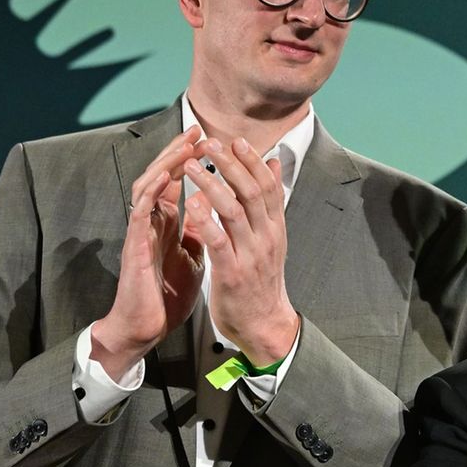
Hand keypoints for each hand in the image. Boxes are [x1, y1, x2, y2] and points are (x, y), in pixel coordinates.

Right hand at [91, 127, 204, 375]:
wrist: (146, 327)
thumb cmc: (166, 295)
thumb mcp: (193, 258)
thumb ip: (199, 233)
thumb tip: (214, 214)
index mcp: (167, 224)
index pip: (177, 183)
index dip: (192, 161)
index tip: (212, 141)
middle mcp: (152, 222)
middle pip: (162, 176)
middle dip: (178, 151)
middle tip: (197, 130)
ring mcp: (141, 231)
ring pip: (149, 185)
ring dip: (166, 163)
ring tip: (184, 144)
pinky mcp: (135, 245)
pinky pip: (140, 211)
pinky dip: (152, 190)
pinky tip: (166, 175)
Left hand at [183, 137, 300, 365]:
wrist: (265, 324)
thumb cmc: (262, 281)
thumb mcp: (272, 239)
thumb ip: (269, 204)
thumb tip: (273, 164)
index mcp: (275, 229)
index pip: (268, 187)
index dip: (252, 161)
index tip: (236, 141)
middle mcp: (266, 238)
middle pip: (252, 192)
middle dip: (231, 165)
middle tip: (210, 144)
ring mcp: (251, 255)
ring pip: (234, 211)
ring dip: (212, 185)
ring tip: (191, 167)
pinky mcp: (232, 273)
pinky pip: (219, 241)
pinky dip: (205, 220)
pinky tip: (190, 204)